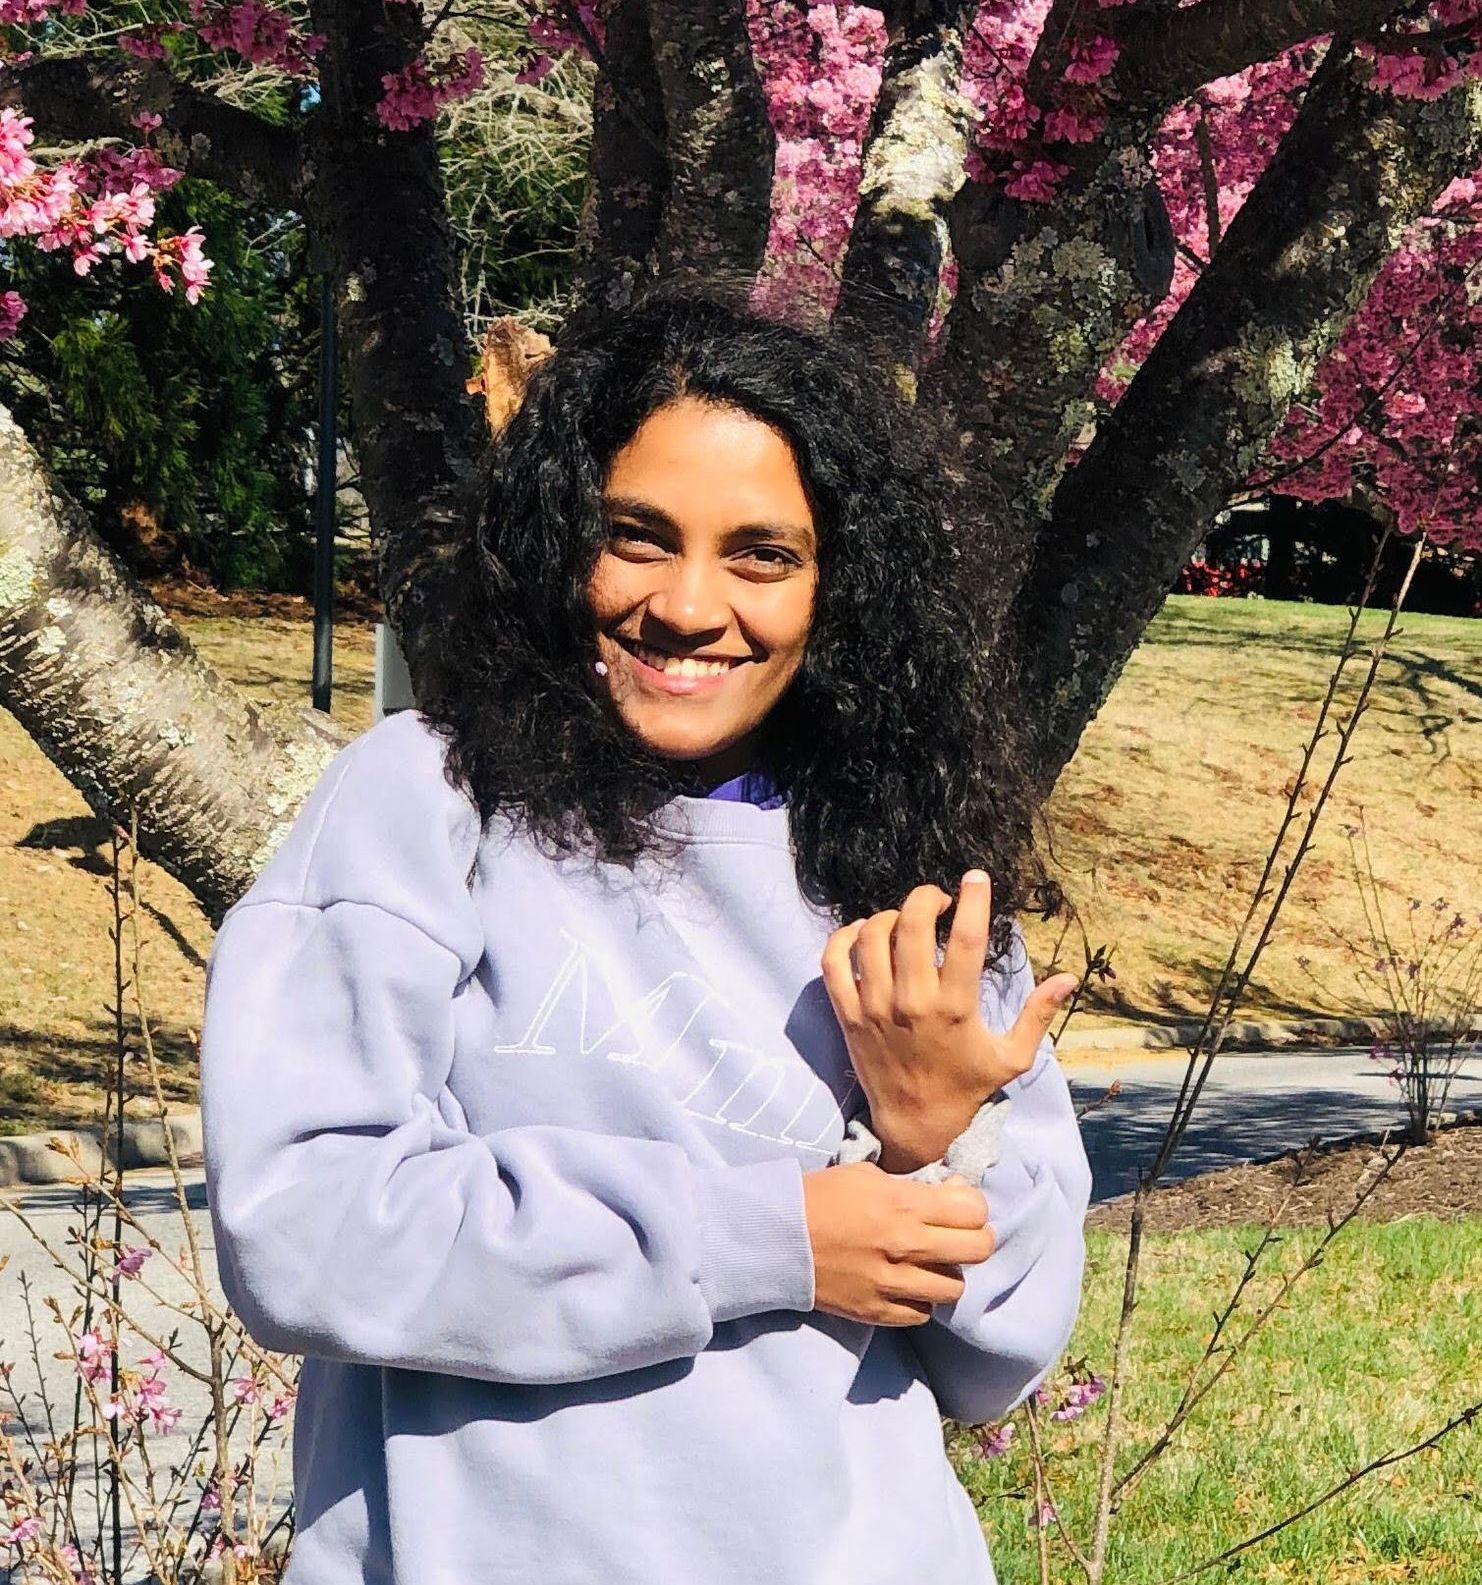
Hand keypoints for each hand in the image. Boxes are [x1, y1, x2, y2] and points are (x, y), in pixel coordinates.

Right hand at [802, 1162, 995, 1325]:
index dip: (973, 1206)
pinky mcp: (878, 1312)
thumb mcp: (866, 1175)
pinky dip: (920, 1299)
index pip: (974, 1210)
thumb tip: (951, 1194)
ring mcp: (892, 1283)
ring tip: (930, 1263)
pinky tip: (906, 1284)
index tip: (959, 1204)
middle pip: (978, 1249)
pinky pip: (923, 1313)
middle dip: (976, 1238)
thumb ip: (912, 1186)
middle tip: (959, 1235)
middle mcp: (905, 1245)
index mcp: (902, 1204)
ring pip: (955, 1287)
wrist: (776, 1239)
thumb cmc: (820, 1197)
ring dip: (947, 1273)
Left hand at [821, 872, 1077, 1172]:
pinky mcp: (846, 1015)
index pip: (965, 939)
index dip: (973, 899)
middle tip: (939, 899)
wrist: (914, 1123)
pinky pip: (833, 962)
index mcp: (955, 1008)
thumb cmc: (966, 1086)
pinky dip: (844, 938)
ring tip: (907, 921)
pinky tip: (864, 934)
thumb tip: (1069, 978)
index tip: (976, 877)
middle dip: (927, 897)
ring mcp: (873, 1007)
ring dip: (891, 916)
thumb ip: (1038, 1014)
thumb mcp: (1012, 1057)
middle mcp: (912, 1003)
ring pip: (872, 936)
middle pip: (911, 925)